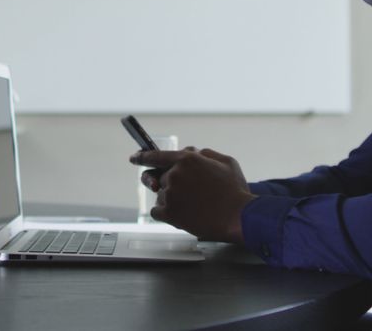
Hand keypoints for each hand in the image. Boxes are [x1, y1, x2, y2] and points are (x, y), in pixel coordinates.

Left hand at [130, 148, 255, 242]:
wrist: (238, 217)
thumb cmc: (235, 191)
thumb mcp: (226, 162)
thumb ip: (205, 154)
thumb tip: (193, 154)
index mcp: (186, 160)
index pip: (155, 155)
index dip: (142, 156)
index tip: (134, 158)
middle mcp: (174, 174)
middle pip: (160, 177)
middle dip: (170, 183)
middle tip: (186, 192)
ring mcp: (170, 194)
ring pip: (160, 195)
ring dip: (171, 199)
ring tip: (193, 205)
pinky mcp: (169, 213)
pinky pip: (157, 211)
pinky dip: (166, 213)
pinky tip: (183, 214)